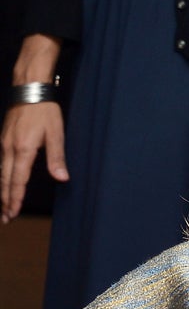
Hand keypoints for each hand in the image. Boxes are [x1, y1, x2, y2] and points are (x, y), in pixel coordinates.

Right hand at [2, 33, 66, 222]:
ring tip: (3, 207)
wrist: (28, 90)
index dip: (15, 198)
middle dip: (5, 201)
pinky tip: (3, 184)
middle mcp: (8, 149)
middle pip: (5, 181)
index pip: (18, 181)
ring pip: (0, 173)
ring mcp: (3, 143)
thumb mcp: (56, 134)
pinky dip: (1, 178)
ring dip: (1, 191)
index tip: (13, 213)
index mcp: (22, 150)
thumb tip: (62, 178)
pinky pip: (0, 164)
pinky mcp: (3, 139)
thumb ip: (57, 158)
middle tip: (6, 219)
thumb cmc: (45, 111)